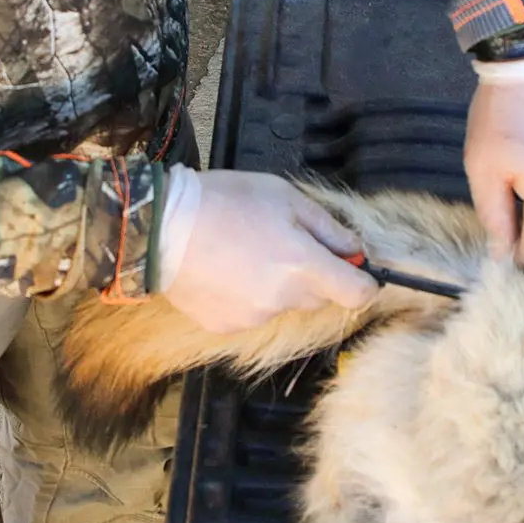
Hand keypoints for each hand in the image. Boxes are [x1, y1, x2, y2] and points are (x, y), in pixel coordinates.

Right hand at [154, 167, 379, 333]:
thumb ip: (327, 227)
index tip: (356, 270)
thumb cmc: (224, 202)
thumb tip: (354, 249)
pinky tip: (225, 272)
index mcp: (303, 265)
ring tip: (247, 254)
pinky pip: (253, 313)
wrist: (159, 229)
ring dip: (278, 285)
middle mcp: (284, 299)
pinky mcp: (228, 327)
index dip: (364, 282)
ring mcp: (255, 317)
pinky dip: (248, 297)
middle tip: (286, 245)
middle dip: (314, 276)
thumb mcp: (285, 196)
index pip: (358, 294)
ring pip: (285, 304)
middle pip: (320, 298)